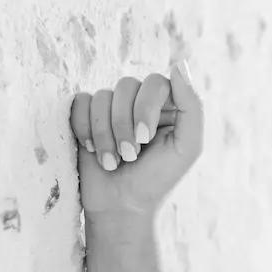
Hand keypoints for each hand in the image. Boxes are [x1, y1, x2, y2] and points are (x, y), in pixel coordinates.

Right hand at [69, 62, 204, 218]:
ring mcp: (112, 107)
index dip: (145, 108)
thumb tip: (178, 65)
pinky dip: (84, 129)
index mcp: (168, 105)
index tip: (144, 139)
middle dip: (123, 124)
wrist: (121, 207)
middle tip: (129, 156)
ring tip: (112, 161)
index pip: (155, 82)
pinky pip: (79, 103)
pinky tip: (92, 149)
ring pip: (101, 96)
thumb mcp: (187, 147)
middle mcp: (139, 101)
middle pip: (125, 85)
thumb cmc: (157, 180)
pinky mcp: (86, 117)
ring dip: (104, 134)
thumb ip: (192, 106)